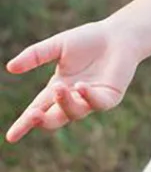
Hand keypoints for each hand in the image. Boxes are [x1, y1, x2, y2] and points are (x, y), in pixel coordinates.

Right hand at [5, 22, 138, 143]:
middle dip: (41, 121)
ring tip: (59, 87)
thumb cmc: (88, 40)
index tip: (10, 137)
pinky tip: (81, 86)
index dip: (24, 124)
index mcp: (57, 89)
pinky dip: (87, 97)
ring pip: (74, 113)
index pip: (37, 110)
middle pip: (53, 119)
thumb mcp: (57, 46)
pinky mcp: (109, 97)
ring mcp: (91, 100)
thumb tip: (10, 68)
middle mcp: (73, 98)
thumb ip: (35, 56)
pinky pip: (97, 104)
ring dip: (64, 103)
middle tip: (33, 116)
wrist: (118, 35)